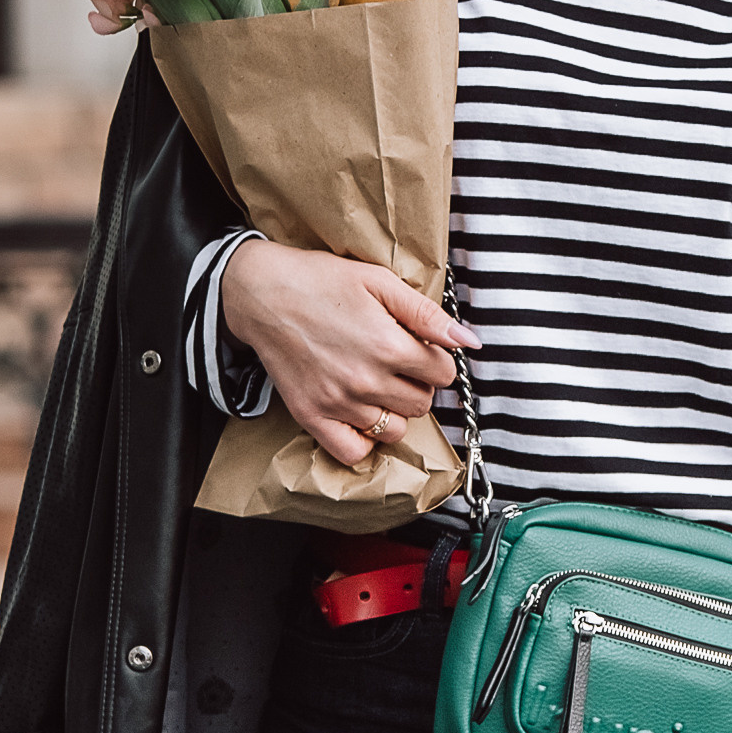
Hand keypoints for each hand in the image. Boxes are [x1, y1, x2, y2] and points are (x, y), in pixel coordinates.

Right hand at [221, 240, 483, 468]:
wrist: (261, 293)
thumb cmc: (320, 280)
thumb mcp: (380, 282)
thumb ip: (428, 315)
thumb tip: (469, 341)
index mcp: (388, 346)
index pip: (443, 374)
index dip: (436, 357)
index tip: (419, 347)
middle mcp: (366, 381)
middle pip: (423, 403)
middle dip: (418, 383)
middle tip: (397, 362)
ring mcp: (338, 403)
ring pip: (394, 429)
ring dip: (394, 410)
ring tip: (378, 384)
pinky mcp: (312, 416)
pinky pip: (353, 452)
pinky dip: (363, 439)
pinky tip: (360, 414)